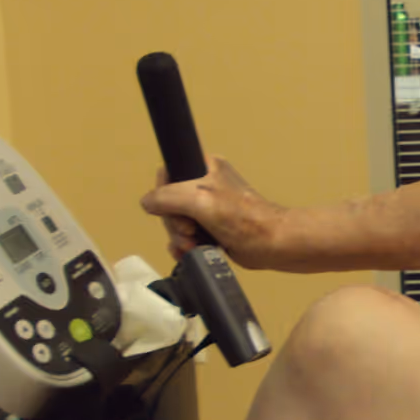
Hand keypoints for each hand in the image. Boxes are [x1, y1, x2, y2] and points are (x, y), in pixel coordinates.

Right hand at [138, 155, 282, 269]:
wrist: (271, 244)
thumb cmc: (245, 218)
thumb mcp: (199, 199)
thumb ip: (166, 197)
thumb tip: (148, 203)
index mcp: (205, 167)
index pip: (167, 173)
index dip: (164, 193)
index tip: (175, 207)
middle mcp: (206, 185)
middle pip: (168, 203)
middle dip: (174, 222)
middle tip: (189, 229)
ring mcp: (208, 208)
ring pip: (176, 222)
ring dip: (180, 237)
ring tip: (193, 243)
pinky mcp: (211, 229)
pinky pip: (186, 236)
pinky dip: (185, 246)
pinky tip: (191, 252)